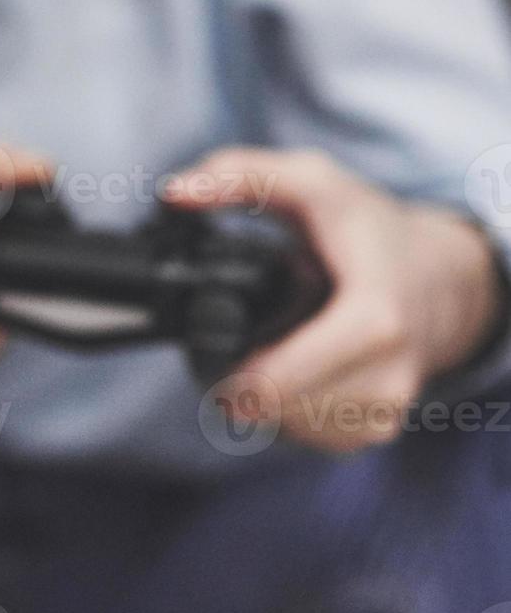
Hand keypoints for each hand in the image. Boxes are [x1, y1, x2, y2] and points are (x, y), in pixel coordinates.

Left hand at [167, 148, 504, 452]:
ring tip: (268, 346)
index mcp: (374, 320)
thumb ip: (240, 176)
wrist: (437, 277)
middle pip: (268, 409)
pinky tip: (289, 369)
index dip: (232, 370)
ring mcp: (382, 411)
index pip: (276, 384)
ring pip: (281, 427)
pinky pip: (303, 436)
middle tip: (233, 336)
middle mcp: (385, 376)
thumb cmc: (369, 230)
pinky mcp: (373, 431)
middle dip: (235, 378)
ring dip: (257, 395)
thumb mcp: (311, 181)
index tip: (217, 340)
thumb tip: (175, 192)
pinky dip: (282, 409)